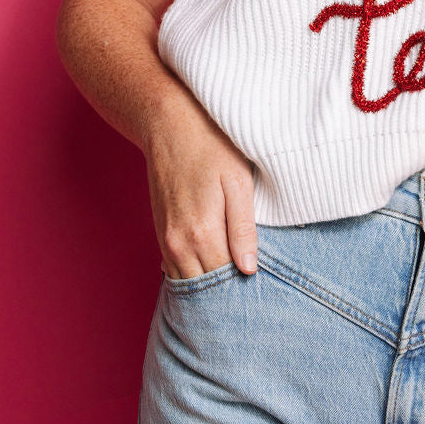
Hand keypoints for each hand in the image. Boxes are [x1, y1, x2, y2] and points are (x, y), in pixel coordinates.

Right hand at [145, 91, 258, 279]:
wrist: (168, 123)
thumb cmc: (211, 147)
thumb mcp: (238, 182)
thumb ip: (243, 229)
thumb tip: (248, 270)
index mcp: (201, 233)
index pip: (225, 281)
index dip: (244, 291)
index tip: (262, 296)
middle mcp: (178, 243)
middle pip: (204, 288)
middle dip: (226, 295)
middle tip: (252, 300)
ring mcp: (165, 239)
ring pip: (187, 281)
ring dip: (208, 289)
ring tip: (235, 291)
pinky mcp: (161, 232)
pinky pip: (176, 268)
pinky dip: (194, 274)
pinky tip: (213, 272)